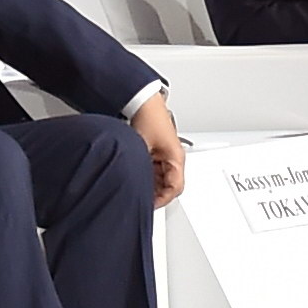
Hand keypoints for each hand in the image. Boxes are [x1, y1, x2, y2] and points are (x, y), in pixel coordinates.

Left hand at [133, 93, 186, 207]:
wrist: (143, 102)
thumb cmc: (149, 118)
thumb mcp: (141, 148)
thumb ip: (139, 168)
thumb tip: (131, 184)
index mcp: (176, 159)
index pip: (175, 188)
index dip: (162, 200)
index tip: (148, 204)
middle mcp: (174, 159)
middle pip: (170, 186)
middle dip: (156, 194)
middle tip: (141, 199)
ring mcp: (167, 156)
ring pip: (162, 180)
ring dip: (151, 185)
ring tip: (137, 187)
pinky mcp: (159, 152)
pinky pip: (156, 171)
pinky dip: (147, 176)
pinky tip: (136, 176)